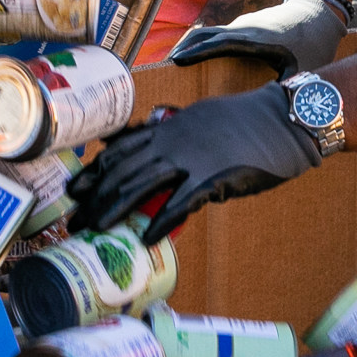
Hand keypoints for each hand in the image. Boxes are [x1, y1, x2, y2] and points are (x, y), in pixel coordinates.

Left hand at [67, 85, 322, 235]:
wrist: (284, 119)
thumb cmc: (246, 123)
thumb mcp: (200, 120)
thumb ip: (174, 136)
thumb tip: (154, 152)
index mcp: (169, 128)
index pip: (121, 150)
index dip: (95, 171)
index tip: (75, 189)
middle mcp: (172, 141)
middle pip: (122, 170)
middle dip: (94, 196)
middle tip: (73, 220)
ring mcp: (192, 158)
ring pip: (142, 184)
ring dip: (115, 208)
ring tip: (95, 229)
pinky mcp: (215, 176)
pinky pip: (182, 201)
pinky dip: (162, 220)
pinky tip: (147, 237)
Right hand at [168, 0, 345, 76]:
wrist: (318, 12)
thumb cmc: (313, 44)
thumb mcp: (304, 70)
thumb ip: (287, 91)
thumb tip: (276, 117)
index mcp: (255, 39)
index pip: (219, 43)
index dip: (197, 51)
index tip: (176, 61)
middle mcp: (243, 29)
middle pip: (204, 34)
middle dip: (183, 48)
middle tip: (161, 69)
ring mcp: (241, 25)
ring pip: (208, 33)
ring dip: (190, 46)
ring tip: (171, 68)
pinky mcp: (243, 27)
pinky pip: (216, 36)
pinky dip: (202, 45)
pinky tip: (195, 61)